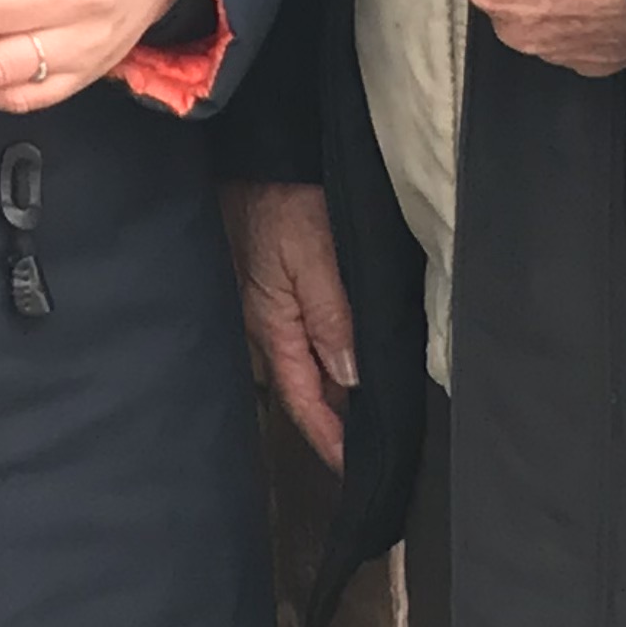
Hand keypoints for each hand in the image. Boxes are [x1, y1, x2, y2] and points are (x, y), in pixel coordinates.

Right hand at [223, 178, 357, 469]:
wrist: (257, 155)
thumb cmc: (281, 200)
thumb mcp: (314, 256)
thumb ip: (332, 318)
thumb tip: (348, 378)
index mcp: (273, 326)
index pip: (304, 400)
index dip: (330, 439)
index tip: (355, 471)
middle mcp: (267, 325)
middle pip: (305, 388)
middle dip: (333, 423)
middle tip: (368, 452)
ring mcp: (269, 307)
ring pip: (305, 364)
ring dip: (332, 391)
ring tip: (364, 417)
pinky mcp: (276, 289)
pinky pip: (304, 337)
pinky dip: (326, 357)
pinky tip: (345, 361)